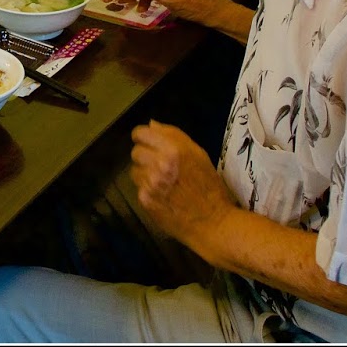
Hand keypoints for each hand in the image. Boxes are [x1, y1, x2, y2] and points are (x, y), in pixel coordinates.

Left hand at [128, 119, 235, 245]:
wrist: (213, 222)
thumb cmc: (210, 187)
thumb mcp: (198, 155)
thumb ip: (174, 136)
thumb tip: (151, 124)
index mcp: (174, 149)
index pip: (141, 133)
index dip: (143, 137)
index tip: (148, 143)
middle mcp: (159, 164)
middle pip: (135, 152)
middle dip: (145, 156)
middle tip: (158, 165)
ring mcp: (150, 183)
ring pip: (134, 170)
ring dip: (144, 174)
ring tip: (161, 182)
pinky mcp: (145, 200)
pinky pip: (138, 188)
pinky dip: (147, 190)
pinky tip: (161, 196)